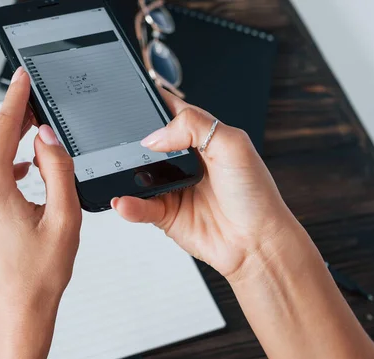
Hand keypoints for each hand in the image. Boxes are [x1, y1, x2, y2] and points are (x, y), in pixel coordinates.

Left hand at [0, 67, 81, 319]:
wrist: (14, 314)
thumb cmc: (38, 276)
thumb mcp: (64, 217)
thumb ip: (57, 168)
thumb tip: (47, 138)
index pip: (3, 128)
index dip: (16, 98)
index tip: (21, 78)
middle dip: (13, 124)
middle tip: (34, 109)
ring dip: (6, 152)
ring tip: (32, 147)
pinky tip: (16, 179)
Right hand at [112, 91, 298, 280]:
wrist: (257, 242)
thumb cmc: (255, 195)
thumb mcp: (233, 145)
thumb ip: (194, 126)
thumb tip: (154, 136)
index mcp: (201, 136)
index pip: (169, 111)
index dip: (151, 104)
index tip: (133, 101)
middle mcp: (183, 160)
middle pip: (146, 143)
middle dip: (131, 142)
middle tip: (123, 144)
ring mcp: (171, 187)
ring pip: (137, 175)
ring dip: (124, 175)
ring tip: (117, 173)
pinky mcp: (164, 214)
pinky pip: (138, 206)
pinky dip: (128, 204)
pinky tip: (125, 202)